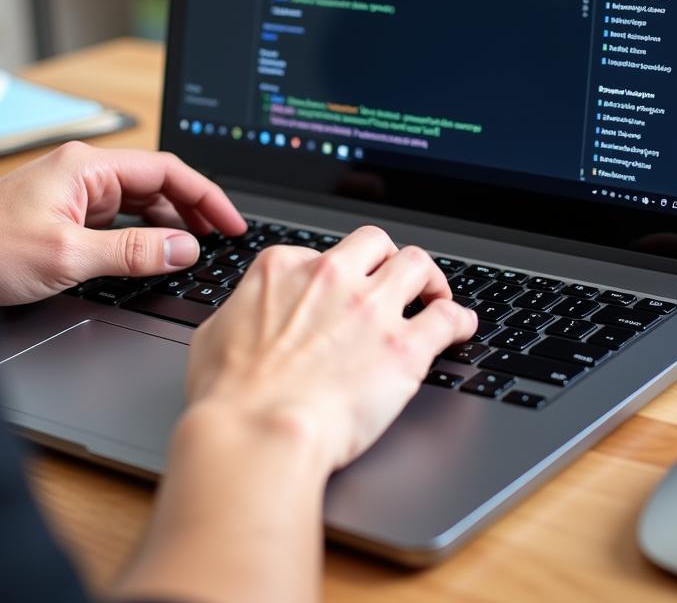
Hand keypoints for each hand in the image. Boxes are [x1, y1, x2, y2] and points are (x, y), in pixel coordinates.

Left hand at [0, 141, 244, 305]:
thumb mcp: (68, 255)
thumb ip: (133, 252)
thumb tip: (185, 248)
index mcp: (88, 166)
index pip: (166, 170)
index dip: (205, 195)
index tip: (230, 221)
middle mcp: (85, 171)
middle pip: (157, 181)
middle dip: (194, 207)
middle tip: (223, 237)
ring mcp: (76, 191)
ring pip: (140, 200)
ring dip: (170, 220)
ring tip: (199, 244)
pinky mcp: (67, 212)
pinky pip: (120, 216)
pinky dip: (144, 231)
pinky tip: (158, 248)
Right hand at [113, 226, 476, 602]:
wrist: (256, 433)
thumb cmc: (228, 396)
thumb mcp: (215, 334)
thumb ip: (241, 311)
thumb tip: (248, 314)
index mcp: (283, 269)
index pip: (319, 253)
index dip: (333, 274)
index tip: (338, 291)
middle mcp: (331, 278)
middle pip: (375, 243)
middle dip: (386, 258)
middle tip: (392, 279)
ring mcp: (370, 309)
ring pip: (417, 263)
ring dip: (429, 279)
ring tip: (434, 295)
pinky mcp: (404, 348)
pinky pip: (447, 318)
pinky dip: (459, 320)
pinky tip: (461, 327)